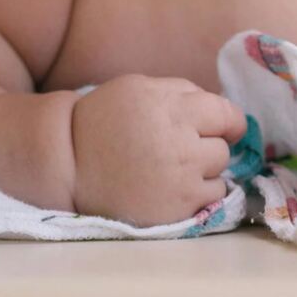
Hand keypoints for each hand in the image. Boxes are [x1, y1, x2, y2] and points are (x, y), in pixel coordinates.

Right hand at [71, 74, 246, 226]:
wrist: (69, 164)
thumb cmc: (105, 120)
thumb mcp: (139, 87)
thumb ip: (182, 92)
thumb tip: (223, 110)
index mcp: (171, 109)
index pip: (227, 115)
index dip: (228, 121)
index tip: (221, 127)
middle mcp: (180, 144)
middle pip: (222, 146)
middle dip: (206, 144)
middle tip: (179, 146)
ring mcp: (180, 180)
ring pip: (220, 172)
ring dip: (204, 169)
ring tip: (172, 167)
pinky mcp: (177, 208)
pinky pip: (211, 197)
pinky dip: (198, 192)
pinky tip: (172, 186)